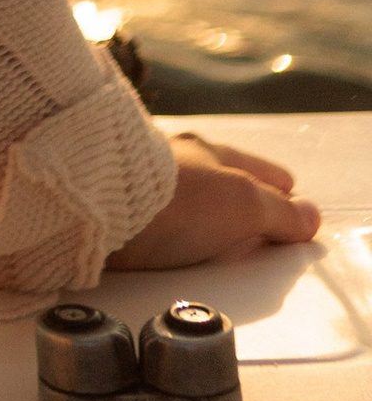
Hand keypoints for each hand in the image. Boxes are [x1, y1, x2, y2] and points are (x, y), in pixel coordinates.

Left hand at [106, 132, 320, 270]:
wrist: (91, 203)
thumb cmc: (174, 198)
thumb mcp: (243, 205)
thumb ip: (278, 212)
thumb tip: (310, 216)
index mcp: (206, 151)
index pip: (256, 170)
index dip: (278, 188)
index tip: (291, 201)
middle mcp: (170, 160)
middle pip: (216, 181)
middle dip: (236, 201)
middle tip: (255, 227)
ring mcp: (137, 183)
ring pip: (180, 199)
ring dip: (196, 218)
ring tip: (212, 244)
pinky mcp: (110, 210)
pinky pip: (149, 220)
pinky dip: (164, 233)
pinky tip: (165, 249)